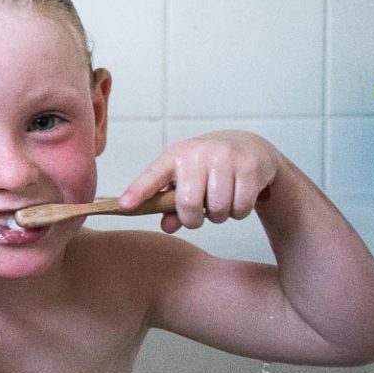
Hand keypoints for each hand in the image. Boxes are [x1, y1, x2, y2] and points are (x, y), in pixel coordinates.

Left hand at [120, 130, 279, 232]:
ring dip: (219, 217)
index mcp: (174, 156)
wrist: (246, 145)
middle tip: (198, 217)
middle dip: (193, 220)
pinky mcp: (249, 167)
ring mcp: (225, 158)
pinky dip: (239, 212)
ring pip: (218, 208)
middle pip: (188, 203)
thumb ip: (170, 205)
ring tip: (219, 205)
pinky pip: (241, 207)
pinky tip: (237, 200)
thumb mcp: (183, 180)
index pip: (152, 176)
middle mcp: (197, 154)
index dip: (137, 192)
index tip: (124, 206)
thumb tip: (167, 227)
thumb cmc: (206, 167)